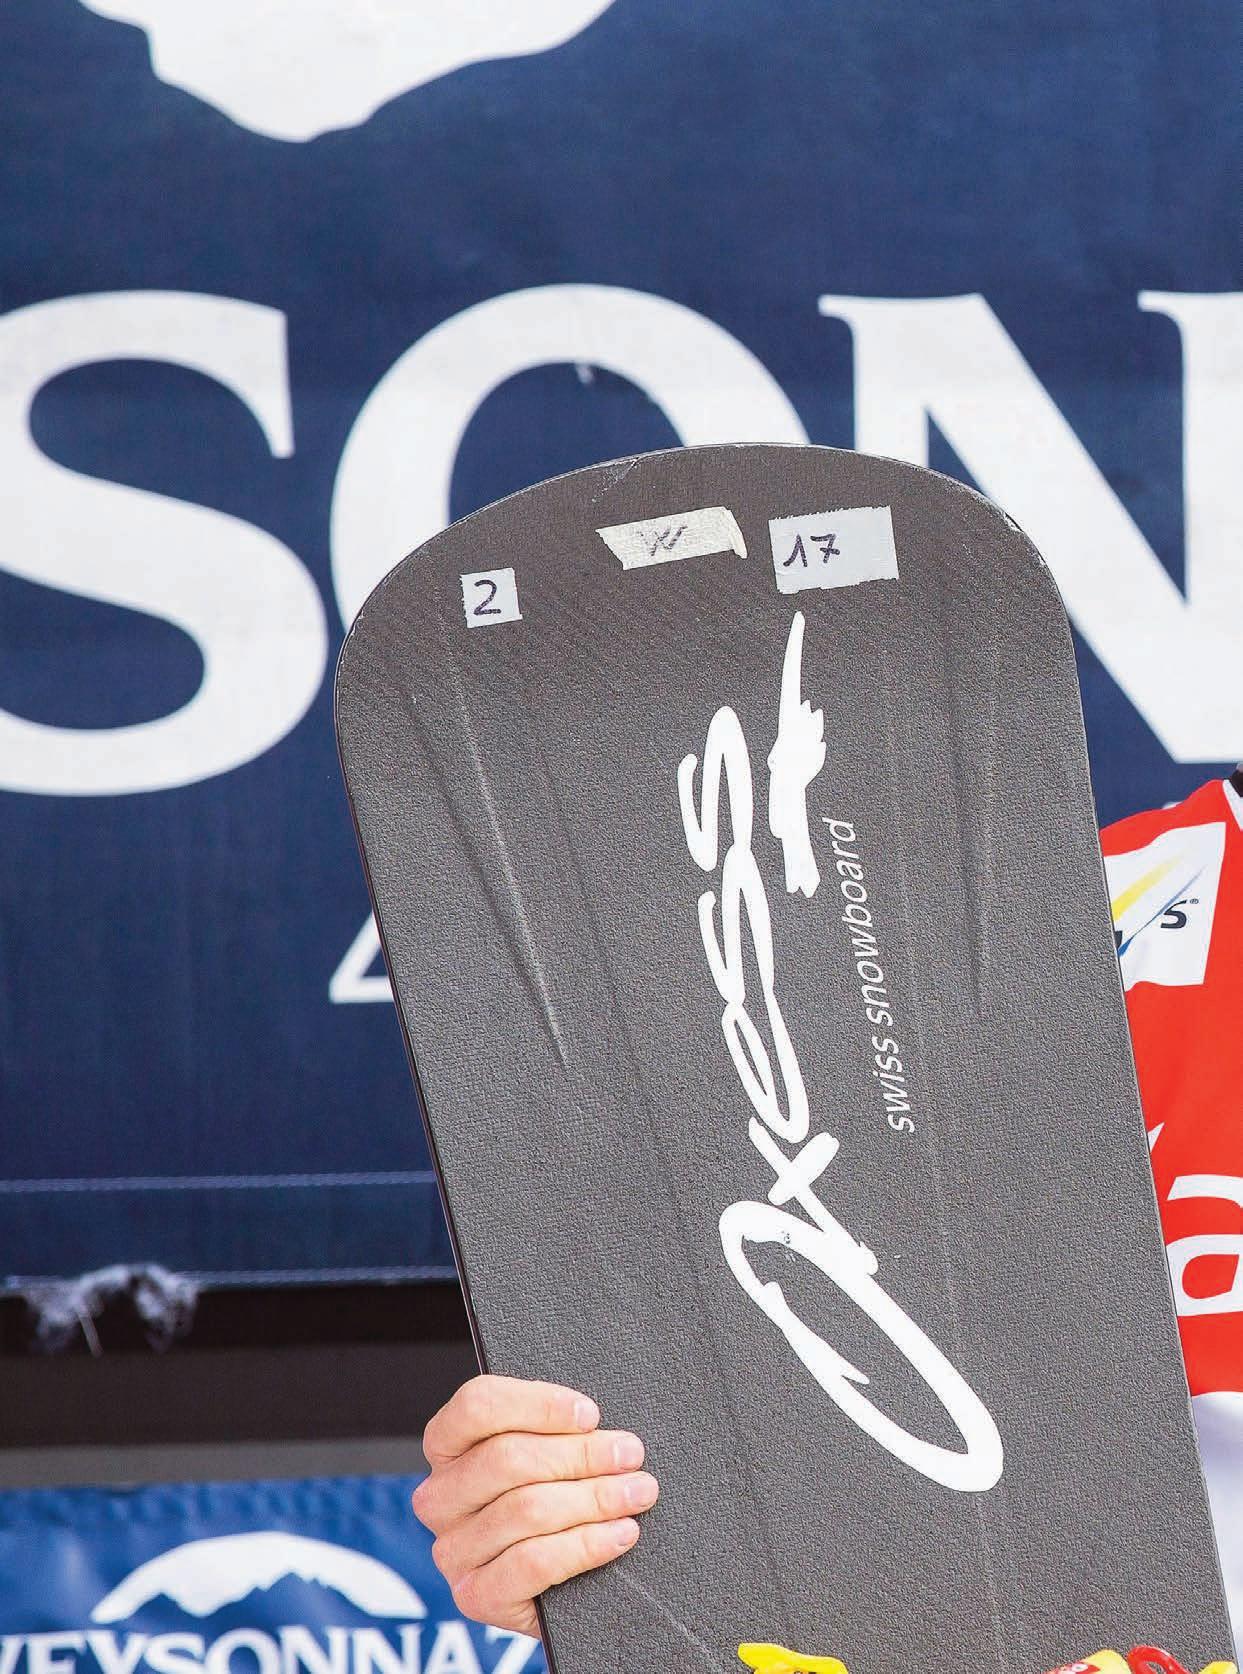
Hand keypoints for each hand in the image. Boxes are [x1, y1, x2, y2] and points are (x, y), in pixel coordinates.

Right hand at [412, 1374, 658, 1637]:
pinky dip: (586, 1545)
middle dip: (581, 1454)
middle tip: (630, 1455)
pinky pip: (534, 1562)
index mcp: (447, 1445)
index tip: (590, 1414)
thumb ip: (554, 1429)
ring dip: (594, 1498)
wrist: (560, 1582)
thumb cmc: (553, 1495)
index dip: (537, 1404)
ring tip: (637, 1493)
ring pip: (526, 1509)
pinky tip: (621, 1534)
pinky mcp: (475, 1596)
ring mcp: (453, 1550)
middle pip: (508, 1458)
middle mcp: (440, 1496)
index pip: (477, 1405)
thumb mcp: (546, 1451)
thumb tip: (592, 1418)